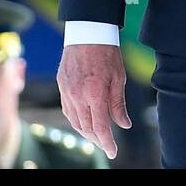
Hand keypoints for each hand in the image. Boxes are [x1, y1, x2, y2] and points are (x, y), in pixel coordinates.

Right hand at [57, 44, 130, 158]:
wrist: (87, 33)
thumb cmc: (107, 54)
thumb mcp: (118, 78)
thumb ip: (118, 104)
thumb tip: (124, 125)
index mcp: (95, 94)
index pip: (100, 127)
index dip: (107, 143)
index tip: (113, 152)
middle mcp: (78, 96)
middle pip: (86, 128)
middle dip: (97, 139)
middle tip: (107, 145)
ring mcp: (67, 92)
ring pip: (74, 121)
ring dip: (86, 132)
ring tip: (97, 136)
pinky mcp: (61, 86)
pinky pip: (67, 110)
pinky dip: (76, 120)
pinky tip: (84, 122)